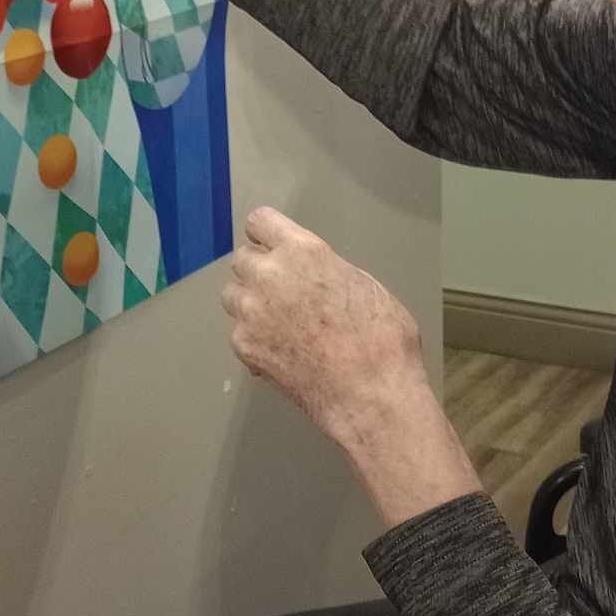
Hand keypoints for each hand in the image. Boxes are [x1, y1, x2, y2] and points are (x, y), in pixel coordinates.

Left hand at [221, 207, 425, 444]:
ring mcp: (251, 312)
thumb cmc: (383, 338)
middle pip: (242, 259)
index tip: (273, 247)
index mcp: (302, 251)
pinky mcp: (243, 346)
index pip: (259, 221)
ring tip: (279, 323)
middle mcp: (268, 274)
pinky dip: (254, 339)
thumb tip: (313, 276)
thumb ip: (327, 270)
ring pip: (233, 295)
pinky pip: (239, 333)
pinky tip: (282, 353)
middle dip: (259, 271)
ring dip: (250, 303)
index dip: (266, 235)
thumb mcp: (363, 285)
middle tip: (282, 292)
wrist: (370, 393)